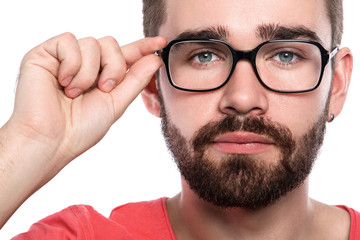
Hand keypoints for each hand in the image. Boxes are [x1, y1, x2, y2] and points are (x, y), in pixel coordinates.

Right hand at [0, 33, 165, 226]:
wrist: (52, 140)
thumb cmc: (81, 128)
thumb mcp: (116, 103)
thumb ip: (136, 79)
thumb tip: (155, 58)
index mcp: (101, 76)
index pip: (125, 55)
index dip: (143, 47)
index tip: (161, 42)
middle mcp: (85, 64)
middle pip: (111, 44)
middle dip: (114, 67)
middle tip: (104, 88)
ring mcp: (65, 58)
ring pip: (92, 43)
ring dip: (90, 72)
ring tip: (75, 92)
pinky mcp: (46, 53)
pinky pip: (69, 41)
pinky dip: (71, 64)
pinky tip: (62, 83)